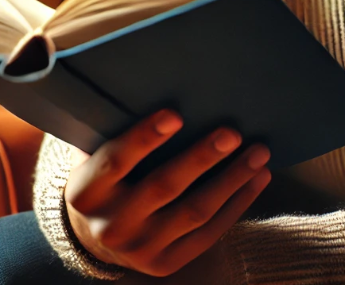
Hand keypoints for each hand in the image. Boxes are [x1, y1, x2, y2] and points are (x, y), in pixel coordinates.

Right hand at [64, 109, 270, 276]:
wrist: (97, 237)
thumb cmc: (105, 177)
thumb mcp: (93, 153)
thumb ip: (111, 126)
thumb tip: (151, 81)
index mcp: (85, 192)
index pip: (114, 161)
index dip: (144, 137)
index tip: (176, 113)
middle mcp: (111, 225)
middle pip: (162, 187)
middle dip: (201, 158)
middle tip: (232, 132)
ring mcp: (140, 249)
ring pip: (194, 211)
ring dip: (232, 180)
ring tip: (259, 152)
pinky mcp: (167, 263)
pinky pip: (209, 233)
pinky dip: (238, 203)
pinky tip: (258, 178)